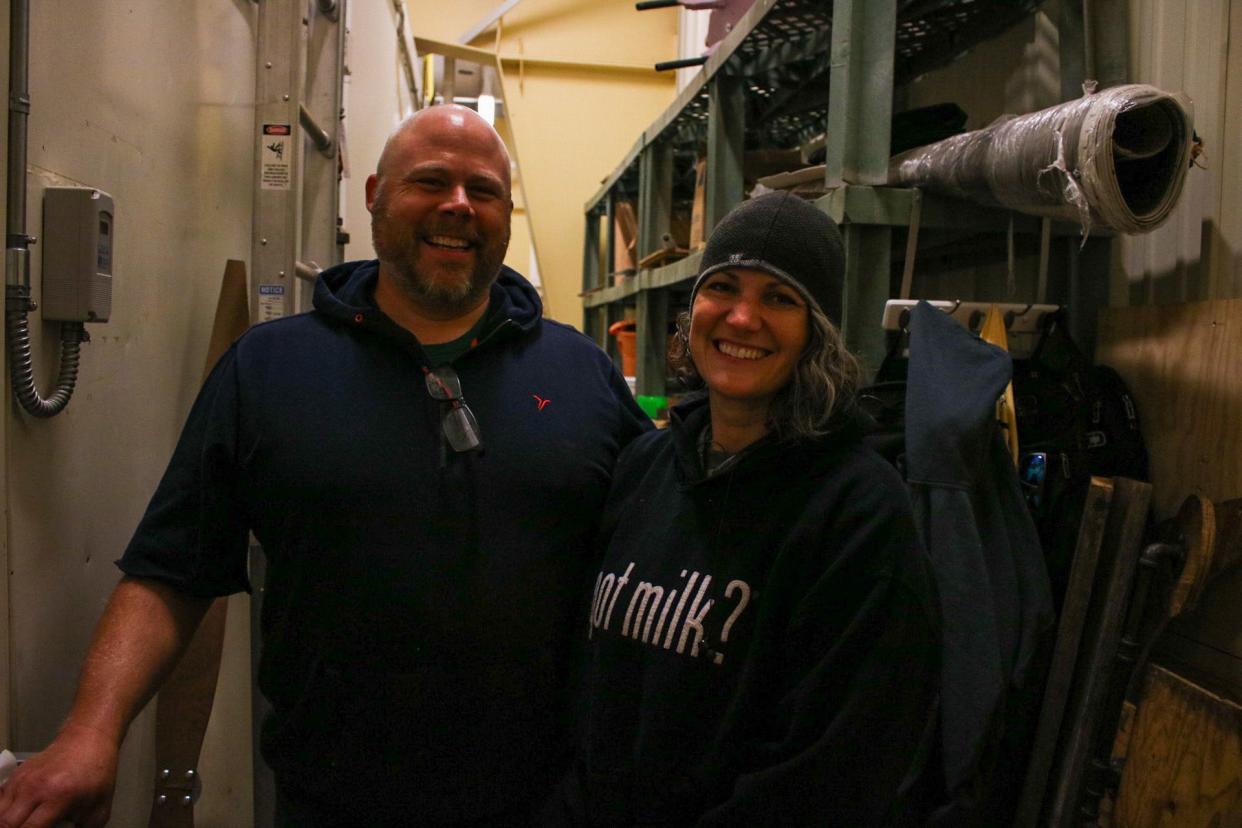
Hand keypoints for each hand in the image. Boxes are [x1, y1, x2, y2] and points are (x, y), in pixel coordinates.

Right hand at [0, 723, 117, 827]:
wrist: (88, 739)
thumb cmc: (96, 773)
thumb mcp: (99, 807)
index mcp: (58, 796)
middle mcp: (35, 788)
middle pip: (6, 823)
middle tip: (29, 827)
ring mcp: (22, 780)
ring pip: (0, 812)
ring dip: (7, 822)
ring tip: (23, 822)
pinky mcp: (15, 775)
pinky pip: (0, 799)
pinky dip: (5, 810)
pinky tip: (18, 814)